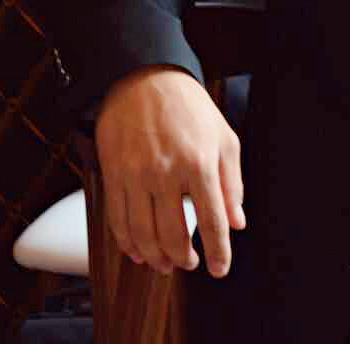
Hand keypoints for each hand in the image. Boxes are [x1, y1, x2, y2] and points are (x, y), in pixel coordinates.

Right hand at [94, 67, 244, 277]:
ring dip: (155, 257)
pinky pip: (118, 220)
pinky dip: (127, 243)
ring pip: (142, 234)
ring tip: (166, 263)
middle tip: (190, 264)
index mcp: (199, 164)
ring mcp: (136, 177)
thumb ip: (232, 183)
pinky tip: (138, 251)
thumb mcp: (224, 138)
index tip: (220, 269)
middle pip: (173, 235)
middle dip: (183, 258)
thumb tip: (237, 221)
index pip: (212, 221)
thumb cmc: (188, 107)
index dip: (218, 251)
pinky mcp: (113, 176)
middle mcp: (166, 174)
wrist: (144, 80)